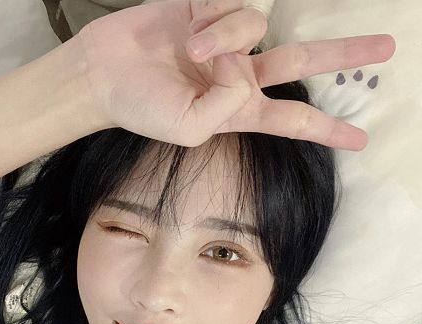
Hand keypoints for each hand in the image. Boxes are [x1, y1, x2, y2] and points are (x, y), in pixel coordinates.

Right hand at [78, 0, 395, 150]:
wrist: (105, 72)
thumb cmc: (142, 108)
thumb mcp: (188, 128)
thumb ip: (225, 106)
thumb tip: (242, 64)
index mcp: (239, 110)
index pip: (291, 119)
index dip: (326, 129)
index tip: (360, 140)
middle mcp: (240, 73)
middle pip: (302, 60)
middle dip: (343, 54)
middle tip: (387, 49)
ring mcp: (227, 38)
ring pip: (254, 24)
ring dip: (223, 34)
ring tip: (189, 46)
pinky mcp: (210, 5)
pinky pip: (229, 0)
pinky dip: (212, 13)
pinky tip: (188, 24)